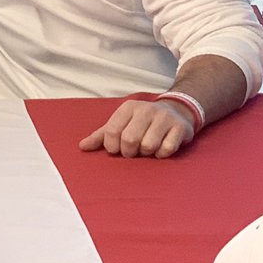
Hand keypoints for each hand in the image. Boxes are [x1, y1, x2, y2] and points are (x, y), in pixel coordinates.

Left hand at [79, 97, 193, 158]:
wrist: (177, 112)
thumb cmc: (142, 122)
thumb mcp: (121, 123)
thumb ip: (101, 136)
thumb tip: (82, 147)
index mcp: (127, 108)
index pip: (111, 131)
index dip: (112, 146)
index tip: (116, 149)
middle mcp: (145, 110)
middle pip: (129, 140)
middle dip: (129, 152)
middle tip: (133, 151)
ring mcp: (164, 118)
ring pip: (148, 146)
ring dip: (146, 153)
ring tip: (147, 148)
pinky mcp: (180, 128)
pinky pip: (167, 149)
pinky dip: (162, 154)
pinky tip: (161, 148)